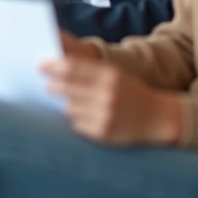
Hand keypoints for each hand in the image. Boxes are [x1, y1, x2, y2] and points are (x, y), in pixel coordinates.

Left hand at [42, 32, 182, 145]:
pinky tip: (84, 117)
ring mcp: (104, 114)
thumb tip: (58, 65)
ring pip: (69, 108)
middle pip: (67, 87)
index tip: (41, 66)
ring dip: (65, 105)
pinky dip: (76, 120)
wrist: (156, 118)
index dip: (53, 66)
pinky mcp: (102, 132)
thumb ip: (90, 69)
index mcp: (109, 75)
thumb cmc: (130, 92)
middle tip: (46, 85)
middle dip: (53, 85)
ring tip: (68, 102)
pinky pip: (77, 125)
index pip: (72, 67)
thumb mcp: (115, 74)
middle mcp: (106, 94)